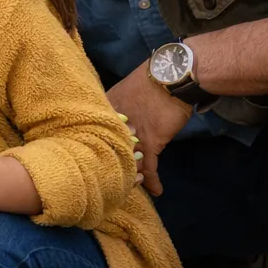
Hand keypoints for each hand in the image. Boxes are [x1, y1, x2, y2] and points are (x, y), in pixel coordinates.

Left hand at [108, 61, 190, 196]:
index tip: (95, 159)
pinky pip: (149, 167)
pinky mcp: (151, 143)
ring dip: (132, 176)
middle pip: (109, 150)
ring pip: (127, 162)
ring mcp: (132, 136)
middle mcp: (115, 125)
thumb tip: (114, 120)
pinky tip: (157, 190)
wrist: (172, 76)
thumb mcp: (124, 93)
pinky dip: (152, 180)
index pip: (95, 134)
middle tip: (113, 178)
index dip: (96, 148)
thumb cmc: (149, 81)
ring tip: (133, 186)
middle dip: (112, 166)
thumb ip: (115, 108)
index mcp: (104, 111)